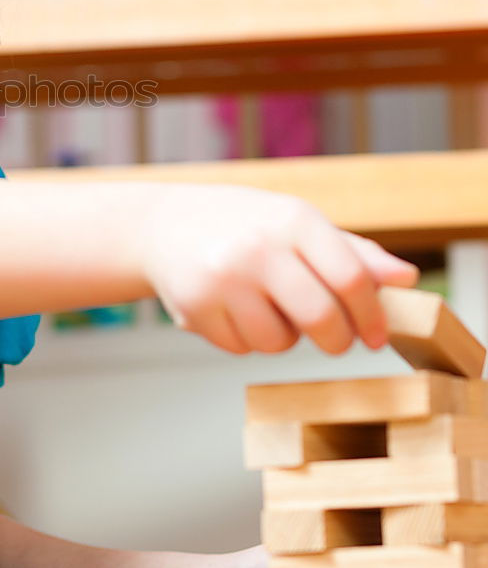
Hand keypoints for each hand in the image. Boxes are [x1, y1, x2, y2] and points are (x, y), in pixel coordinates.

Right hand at [135, 183, 418, 354]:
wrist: (162, 224)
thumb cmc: (242, 224)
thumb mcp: (296, 223)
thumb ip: (352, 252)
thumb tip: (406, 279)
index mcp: (291, 220)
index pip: (351, 278)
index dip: (372, 315)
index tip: (377, 335)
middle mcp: (256, 248)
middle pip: (321, 320)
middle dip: (336, 340)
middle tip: (333, 340)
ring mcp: (222, 279)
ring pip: (279, 342)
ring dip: (281, 336)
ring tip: (264, 307)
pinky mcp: (194, 307)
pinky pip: (242, 347)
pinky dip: (244, 338)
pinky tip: (230, 308)